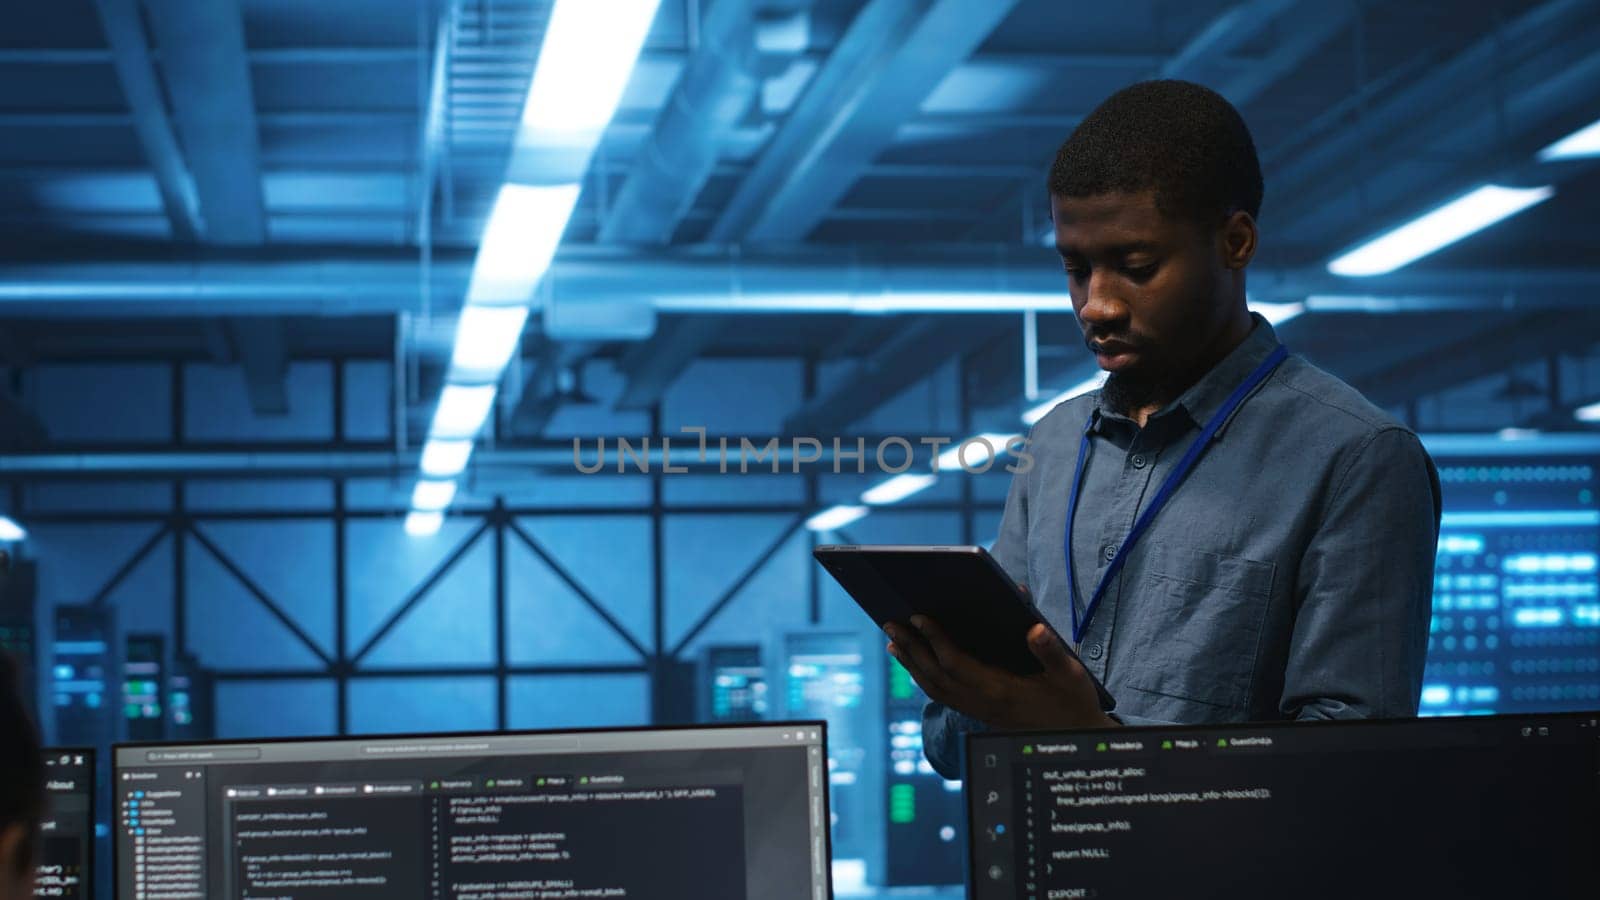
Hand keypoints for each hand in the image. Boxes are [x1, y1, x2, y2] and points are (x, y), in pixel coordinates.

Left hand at [886, 614, 1114, 730]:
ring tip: (893, 642)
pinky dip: (925, 678)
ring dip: (912, 664)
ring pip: (935, 688)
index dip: (935, 640)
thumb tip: (1034, 628)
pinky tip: (917, 663)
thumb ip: (1051, 651)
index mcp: (1001, 692)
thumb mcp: (1072, 676)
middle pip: (936, 675)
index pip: (956, 664)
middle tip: (890, 624)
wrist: (1077, 739)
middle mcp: (983, 704)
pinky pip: (944, 696)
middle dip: (912, 649)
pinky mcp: (980, 714)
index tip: (918, 617)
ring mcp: (979, 711)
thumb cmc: (1074, 704)